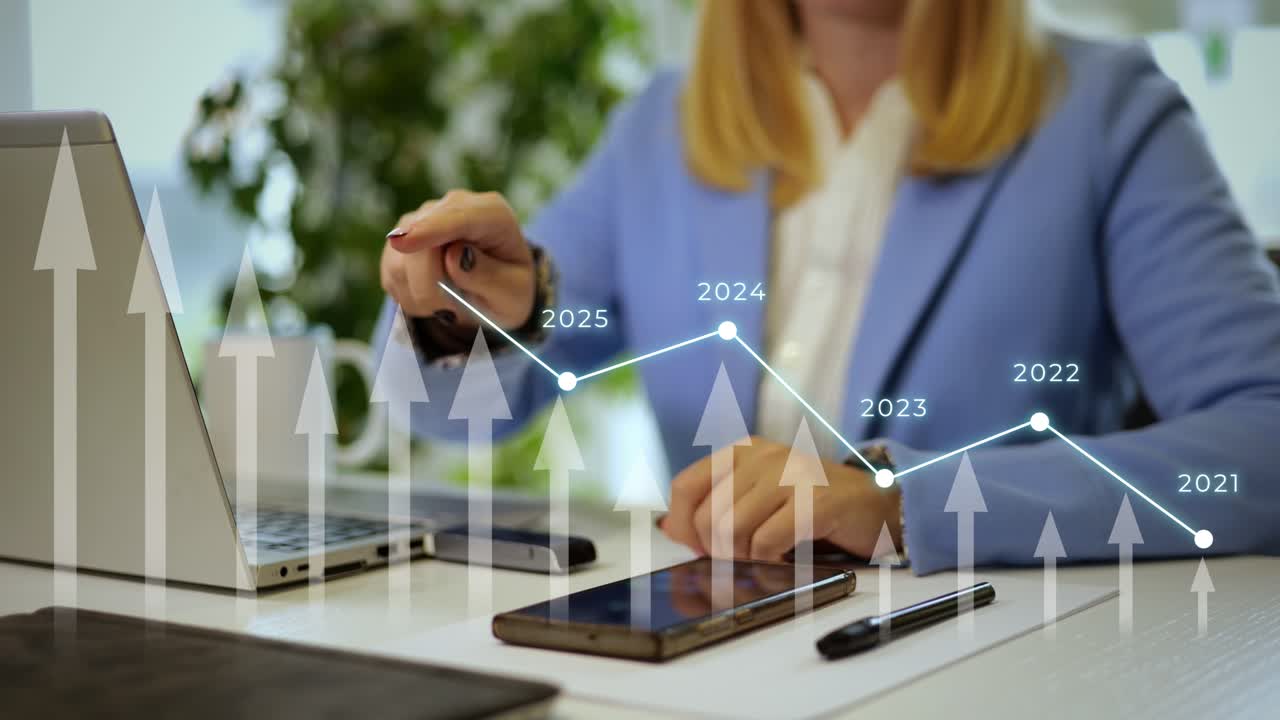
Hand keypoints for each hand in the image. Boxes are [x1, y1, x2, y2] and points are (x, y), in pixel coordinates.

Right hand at [379, 190, 535, 327]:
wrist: (495, 290)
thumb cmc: (508, 289)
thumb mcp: (513, 293)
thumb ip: (488, 276)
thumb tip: (455, 256)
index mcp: (492, 213)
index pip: (459, 217)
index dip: (431, 229)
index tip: (403, 243)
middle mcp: (453, 207)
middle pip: (421, 240)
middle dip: (430, 285)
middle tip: (453, 312)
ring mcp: (422, 219)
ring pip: (401, 260)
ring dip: (422, 296)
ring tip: (450, 303)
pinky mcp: (400, 239)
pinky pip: (391, 273)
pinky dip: (410, 296)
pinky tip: (433, 297)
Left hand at [660, 436, 901, 561]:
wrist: (875, 504)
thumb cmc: (813, 504)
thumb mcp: (759, 497)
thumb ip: (716, 507)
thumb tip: (669, 529)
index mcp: (742, 451)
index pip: (685, 487)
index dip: (684, 526)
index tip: (699, 547)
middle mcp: (763, 456)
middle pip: (707, 517)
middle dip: (717, 552)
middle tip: (740, 560)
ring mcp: (790, 474)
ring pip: (732, 530)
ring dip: (744, 558)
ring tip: (764, 558)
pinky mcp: (815, 499)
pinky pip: (767, 542)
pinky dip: (770, 561)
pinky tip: (786, 557)